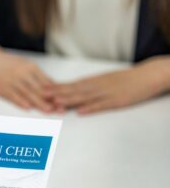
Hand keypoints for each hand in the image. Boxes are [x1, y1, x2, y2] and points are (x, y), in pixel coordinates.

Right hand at [0, 49, 56, 112]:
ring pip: (28, 93)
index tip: (66, 100)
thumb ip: (37, 76)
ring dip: (39, 103)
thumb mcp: (24, 65)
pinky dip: (21, 102)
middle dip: (51, 100)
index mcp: (30, 67)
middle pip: (39, 89)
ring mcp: (12, 81)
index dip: (57, 92)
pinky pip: (13, 96)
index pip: (46, 82)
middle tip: (61, 108)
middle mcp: (23, 73)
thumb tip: (52, 87)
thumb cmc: (7, 64)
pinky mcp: (2, 88)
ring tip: (49, 111)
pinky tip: (28, 107)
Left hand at [48, 57, 169, 113]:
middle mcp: (96, 86)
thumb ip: (88, 86)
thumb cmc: (125, 79)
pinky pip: (102, 105)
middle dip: (56, 94)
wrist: (148, 75)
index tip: (40, 90)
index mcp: (92, 81)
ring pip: (84, 97)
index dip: (54, 88)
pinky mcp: (117, 101)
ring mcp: (106, 94)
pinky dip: (91, 108)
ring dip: (69, 100)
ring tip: (55, 103)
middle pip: (73, 91)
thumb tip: (72, 91)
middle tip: (41, 96)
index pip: (70, 85)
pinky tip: (81, 112)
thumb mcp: (104, 80)